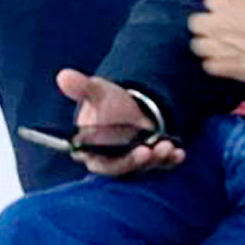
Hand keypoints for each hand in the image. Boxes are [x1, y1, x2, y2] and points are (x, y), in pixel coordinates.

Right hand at [54, 69, 182, 176]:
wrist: (131, 105)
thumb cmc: (108, 102)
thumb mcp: (97, 91)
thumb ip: (82, 87)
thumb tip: (64, 76)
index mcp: (89, 149)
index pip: (96, 160)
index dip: (109, 160)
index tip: (121, 152)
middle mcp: (109, 160)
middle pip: (120, 168)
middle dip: (135, 162)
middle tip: (148, 151)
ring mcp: (131, 162)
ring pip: (142, 167)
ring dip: (156, 160)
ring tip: (168, 147)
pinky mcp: (150, 160)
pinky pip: (160, 164)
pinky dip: (171, 160)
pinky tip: (180, 153)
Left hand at [189, 0, 244, 86]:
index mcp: (226, 4)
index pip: (210, 0)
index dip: (220, 5)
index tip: (230, 10)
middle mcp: (215, 24)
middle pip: (195, 23)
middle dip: (205, 25)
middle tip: (220, 29)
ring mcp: (215, 47)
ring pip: (197, 45)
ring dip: (207, 45)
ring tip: (221, 47)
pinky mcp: (221, 67)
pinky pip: (208, 65)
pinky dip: (215, 65)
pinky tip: (227, 63)